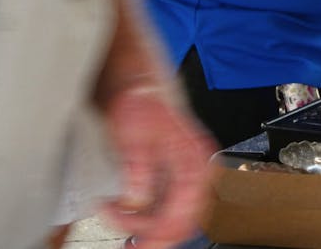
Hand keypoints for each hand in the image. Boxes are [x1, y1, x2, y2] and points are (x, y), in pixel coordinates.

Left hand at [99, 84, 216, 248]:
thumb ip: (138, 170)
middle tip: (130, 243)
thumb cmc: (139, 103)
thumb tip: (137, 201)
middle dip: (156, 234)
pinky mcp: (176, 175)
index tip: (136, 242)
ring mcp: (187, 172)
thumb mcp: (133, 135)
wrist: (137, 87)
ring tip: (123, 225)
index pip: (185, 210)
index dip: (159, 232)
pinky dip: (151, 217)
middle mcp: (197, 167)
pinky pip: (171, 206)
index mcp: (193, 157)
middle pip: (186, 219)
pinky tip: (130, 216)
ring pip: (179, 216)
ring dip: (151, 227)